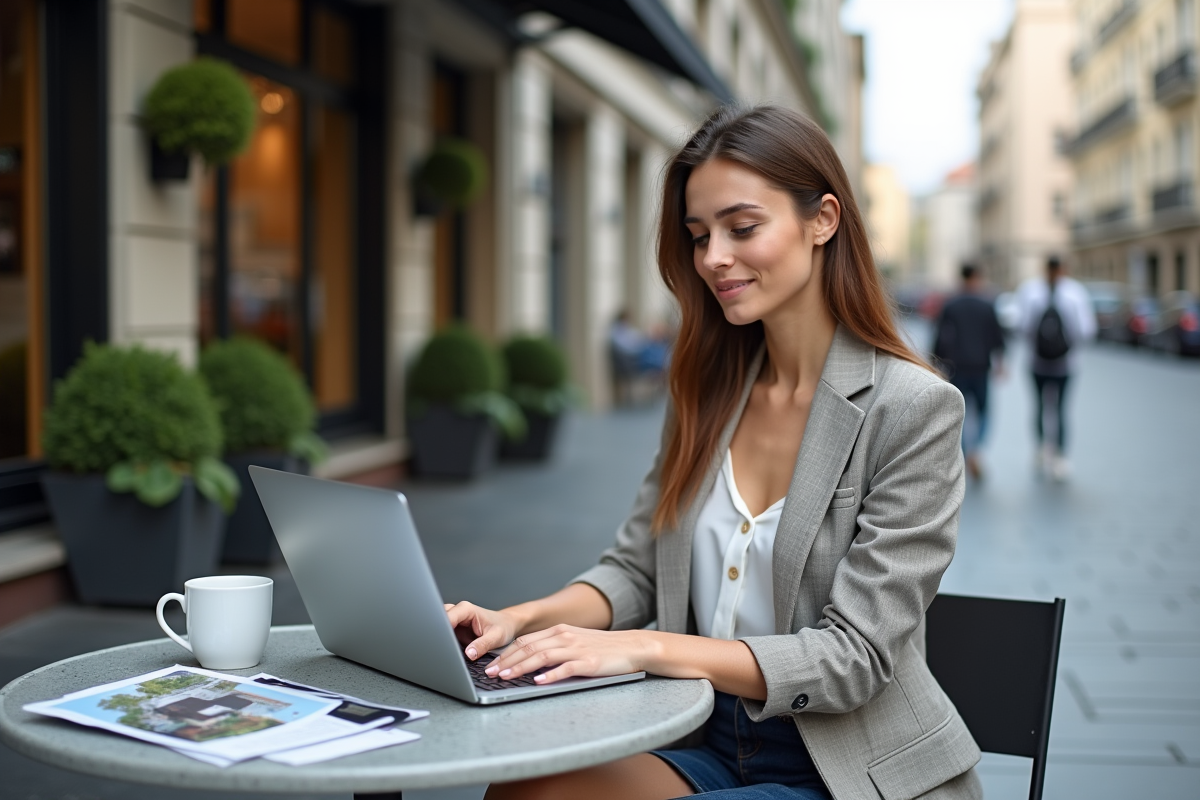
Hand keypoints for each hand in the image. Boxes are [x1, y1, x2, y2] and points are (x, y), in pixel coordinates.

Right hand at [444, 602, 520, 660]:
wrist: (507, 625)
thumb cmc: (503, 627)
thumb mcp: (496, 637)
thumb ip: (483, 645)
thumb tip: (469, 654)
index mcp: (466, 610)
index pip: (447, 617)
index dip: (442, 629)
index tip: (442, 641)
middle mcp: (458, 612)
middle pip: (439, 619)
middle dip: (438, 632)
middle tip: (442, 647)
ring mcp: (455, 621)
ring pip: (439, 626)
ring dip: (440, 637)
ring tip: (446, 649)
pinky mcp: (455, 630)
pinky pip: (444, 634)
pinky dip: (444, 642)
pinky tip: (449, 649)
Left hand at [484, 624, 651, 684]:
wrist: (632, 646)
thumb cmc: (602, 648)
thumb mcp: (575, 641)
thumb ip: (554, 647)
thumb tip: (529, 661)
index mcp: (559, 631)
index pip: (525, 641)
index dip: (505, 653)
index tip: (491, 665)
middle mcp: (565, 636)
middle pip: (528, 648)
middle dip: (506, 661)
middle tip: (490, 674)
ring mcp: (577, 649)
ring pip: (542, 656)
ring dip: (520, 667)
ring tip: (505, 677)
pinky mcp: (589, 663)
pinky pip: (565, 668)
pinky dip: (550, 675)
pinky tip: (538, 682)